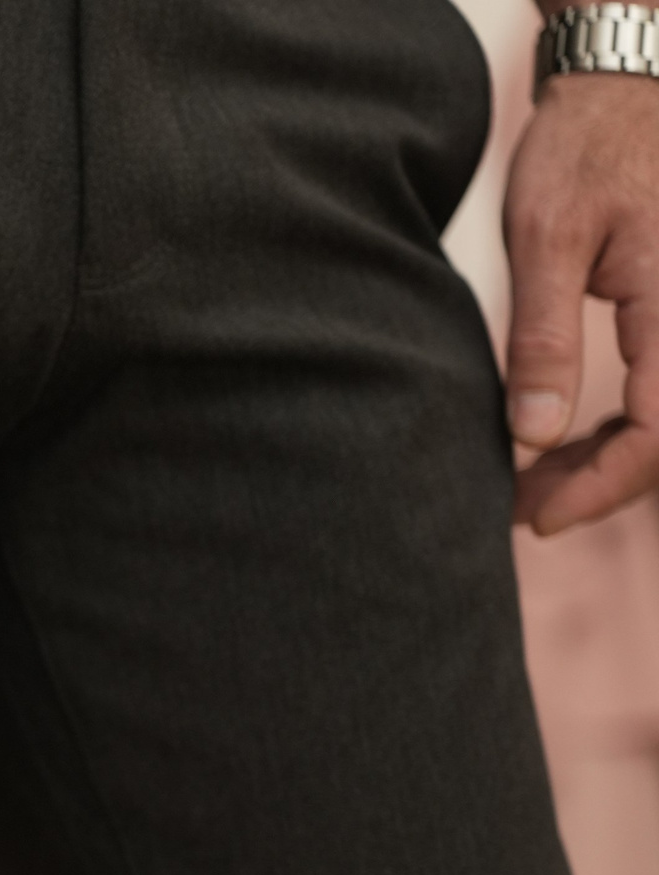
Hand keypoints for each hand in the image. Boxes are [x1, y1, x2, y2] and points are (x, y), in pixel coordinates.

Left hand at [504, 71, 658, 533]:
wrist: (625, 87)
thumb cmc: (584, 148)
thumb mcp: (547, 238)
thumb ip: (543, 338)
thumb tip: (535, 435)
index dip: (603, 488)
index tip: (537, 516)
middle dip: (599, 483)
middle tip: (520, 504)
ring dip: (608, 459)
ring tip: (531, 478)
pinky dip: (620, 424)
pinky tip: (564, 437)